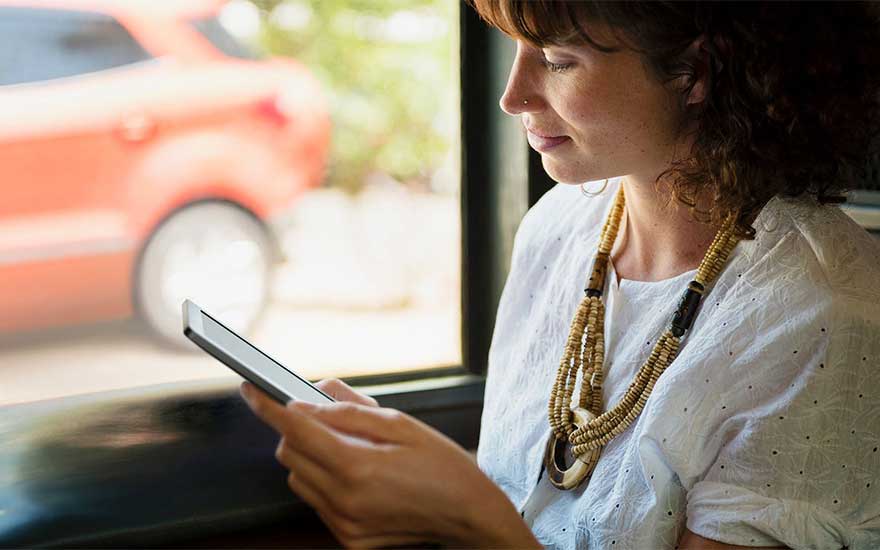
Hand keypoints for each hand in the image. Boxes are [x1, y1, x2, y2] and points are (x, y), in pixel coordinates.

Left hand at [239, 381, 539, 548]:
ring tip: (351, 448)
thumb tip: (308, 399)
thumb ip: (349, 411)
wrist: (469, 515)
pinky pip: (316, 500)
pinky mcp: (348, 538)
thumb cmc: (443, 465)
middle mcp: (345, 501)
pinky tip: (357, 474)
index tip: (251, 388)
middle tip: (328, 416)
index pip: (296, 429)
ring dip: (309, 455)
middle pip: (289, 453)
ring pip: (297, 478)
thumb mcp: (401, 423)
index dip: (269, 405)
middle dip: (297, 428)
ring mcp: (345, 524)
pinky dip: (324, 480)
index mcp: (358, 468)